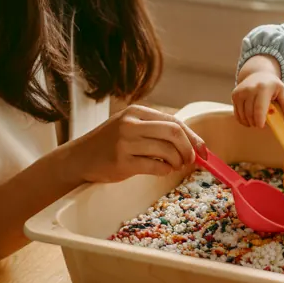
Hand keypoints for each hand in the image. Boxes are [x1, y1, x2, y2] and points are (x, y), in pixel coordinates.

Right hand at [65, 105, 206, 183]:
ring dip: (177, 162)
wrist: (79, 158)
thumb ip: (156, 130)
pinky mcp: (122, 163)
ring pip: (166, 152)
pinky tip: (162, 170)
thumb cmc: (109, 143)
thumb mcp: (130, 126)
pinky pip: (155, 167)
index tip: (203, 150)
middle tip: (190, 160)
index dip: (193, 137)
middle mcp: (131, 124)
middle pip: (174, 134)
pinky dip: (164, 170)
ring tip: (173, 166)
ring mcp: (125, 143)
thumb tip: (191, 142)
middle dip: (188, 149)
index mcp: (136, 112)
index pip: (174, 122)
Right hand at [232, 69, 283, 128]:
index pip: (259, 107)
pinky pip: (237, 113)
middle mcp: (250, 89)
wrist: (258, 74)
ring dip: (249, 122)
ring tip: (256, 121)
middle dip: (256, 122)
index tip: (261, 127)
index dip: (260, 119)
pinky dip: (242, 119)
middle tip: (261, 125)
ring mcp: (240, 92)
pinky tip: (248, 119)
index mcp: (263, 88)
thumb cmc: (272, 85)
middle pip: (250, 113)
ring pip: (243, 114)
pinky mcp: (234, 95)